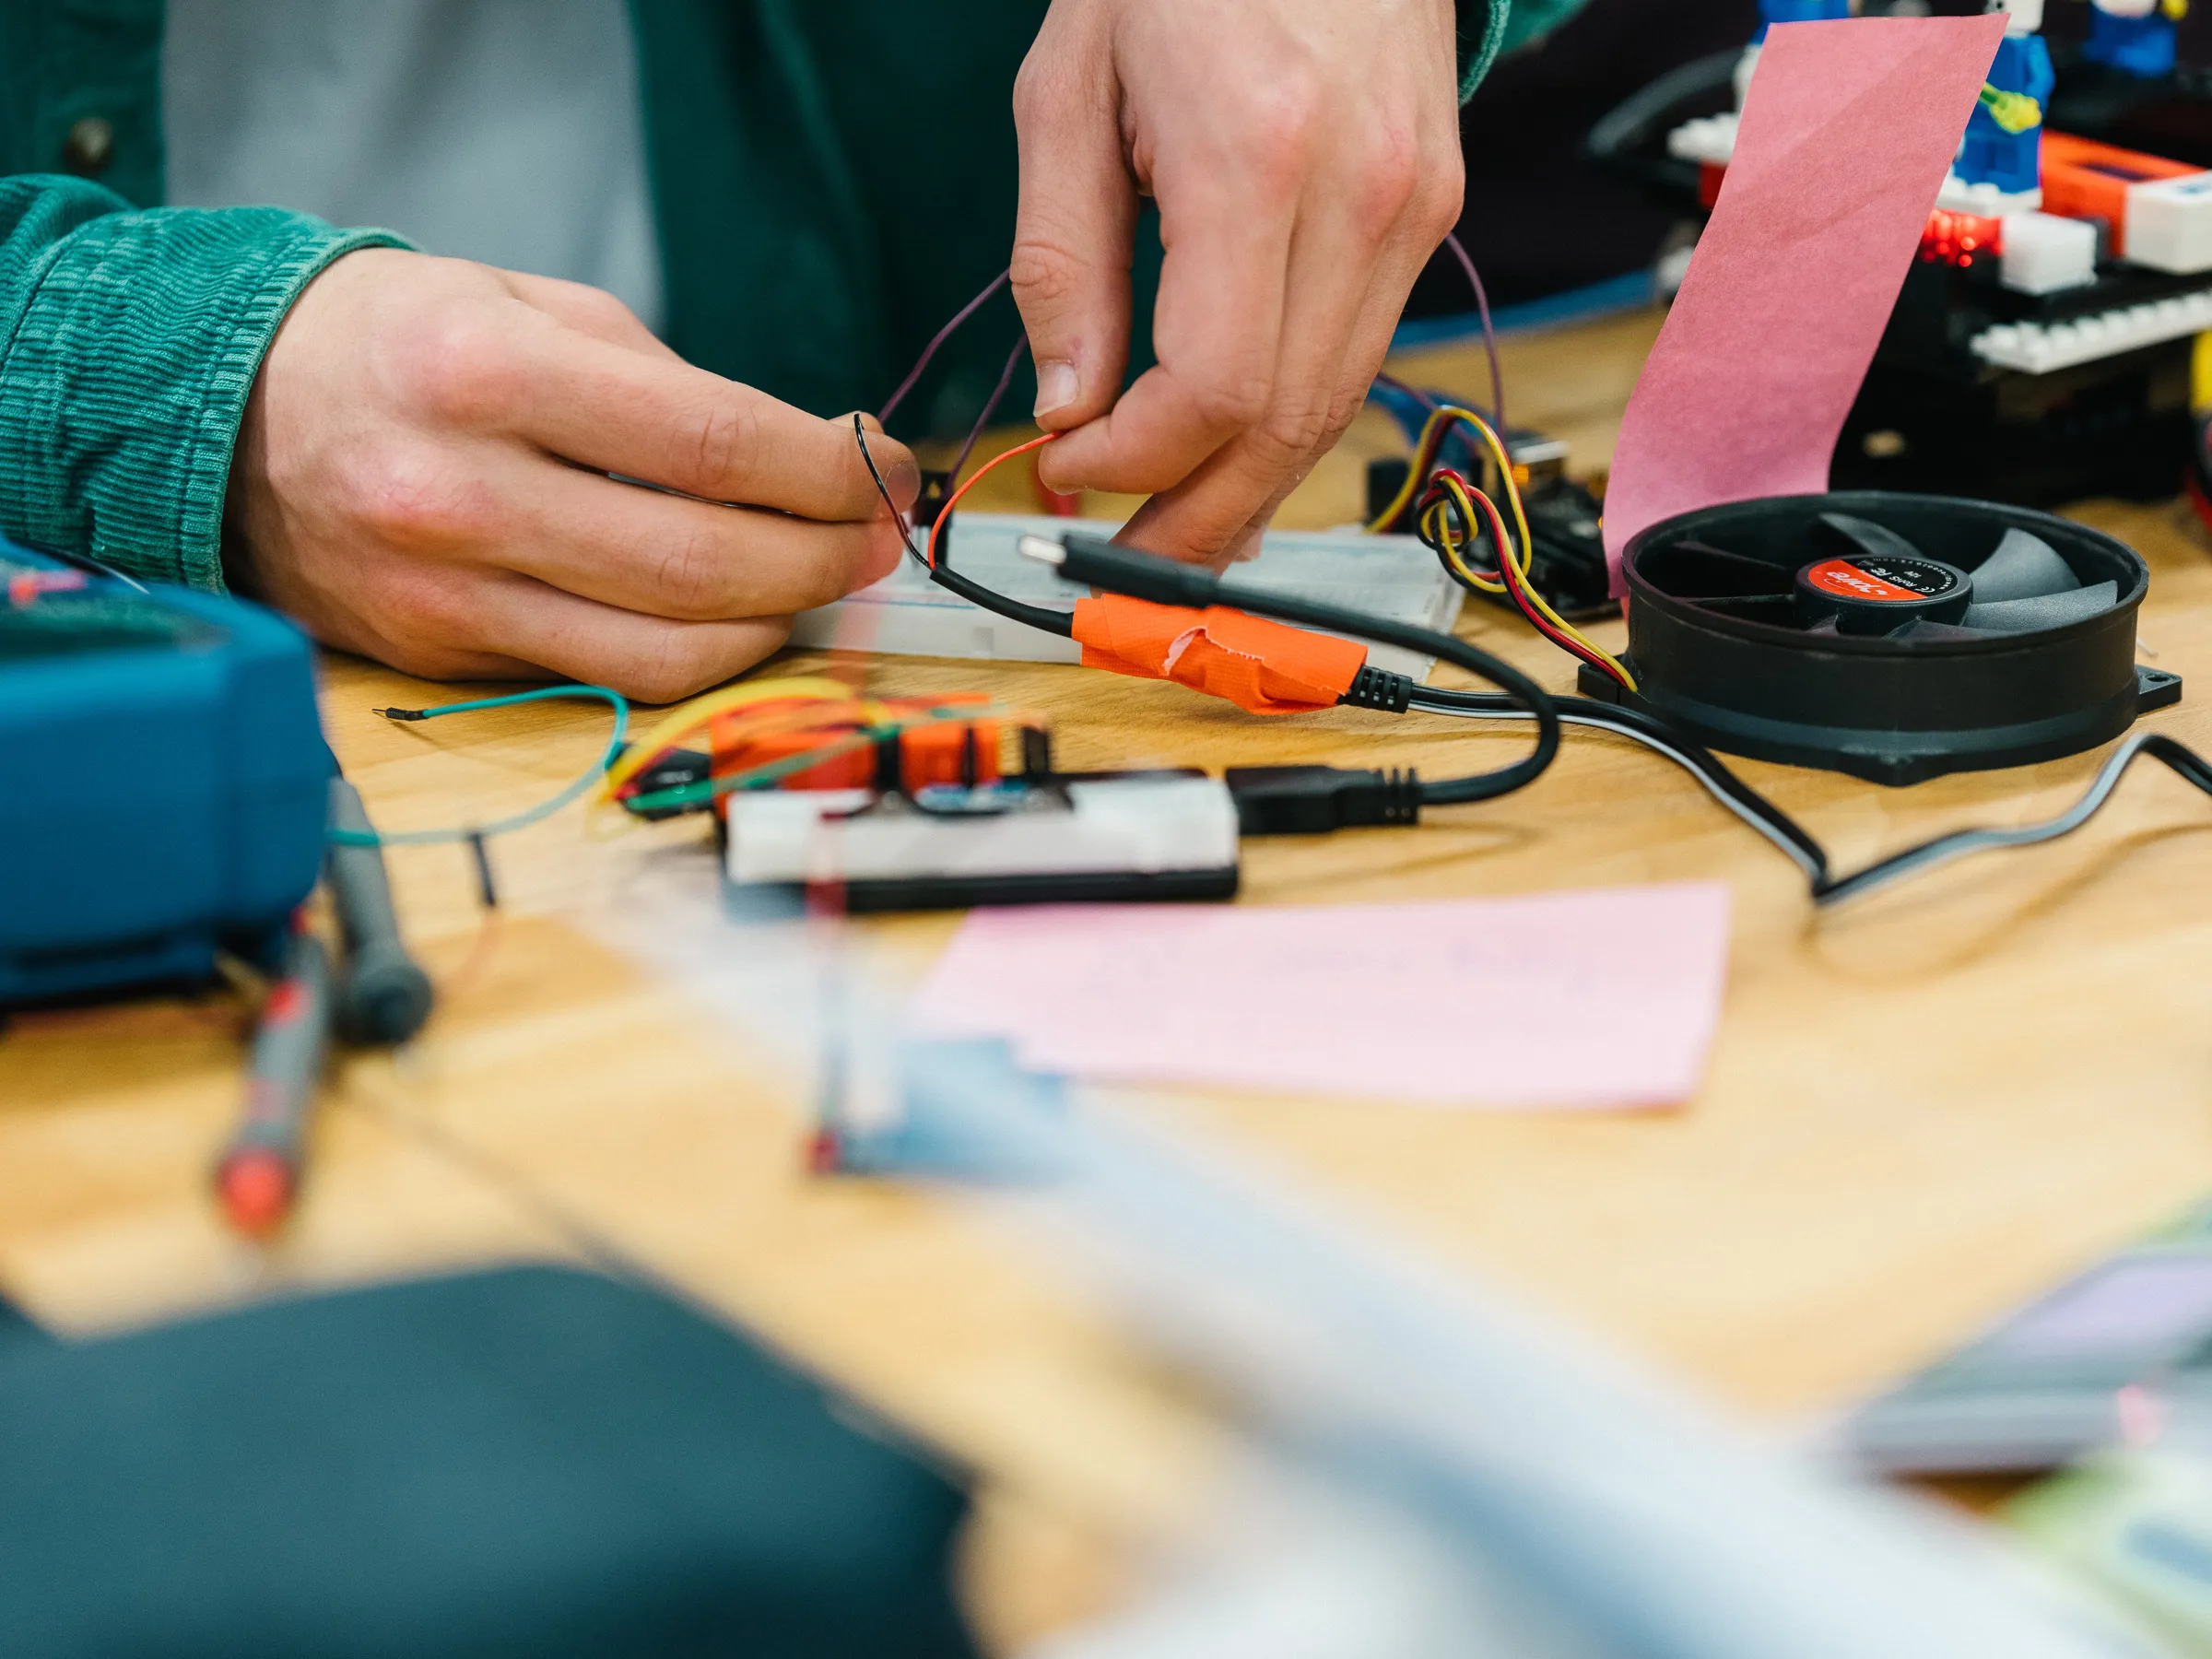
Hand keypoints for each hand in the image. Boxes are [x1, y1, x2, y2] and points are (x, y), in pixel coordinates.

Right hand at [225, 249, 917, 702]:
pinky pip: (605, 679)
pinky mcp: (441, 654)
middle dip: (822, 558)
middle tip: (872, 539)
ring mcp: (447, 590)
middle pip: (705, 563)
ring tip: (818, 584)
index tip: (880, 467)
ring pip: (666, 653)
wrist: (219, 414)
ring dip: (775, 626)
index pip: (715, 443)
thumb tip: (806, 461)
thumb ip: (666, 381)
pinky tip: (734, 618)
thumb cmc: (397, 343)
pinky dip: (695, 656)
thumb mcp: (528, 306)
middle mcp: (462, 493)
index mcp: (489, 372)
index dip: (827, 471)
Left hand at [1010, 0, 1463, 564]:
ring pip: (1336, 408)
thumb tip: (1070, 404)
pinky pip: (1361, 354)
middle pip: (1285, 426)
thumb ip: (1062, 258)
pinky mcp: (1436, 209)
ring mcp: (1416, 206)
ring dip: (1251, 491)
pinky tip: (1239, 457)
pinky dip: (1295, 423)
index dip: (1137, 464)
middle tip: (1125, 570)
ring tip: (1176, 535)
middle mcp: (1361, 195)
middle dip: (1197, 520)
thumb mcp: (1069, 89)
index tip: (1068, 472)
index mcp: (1255, 160)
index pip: (1211, 390)